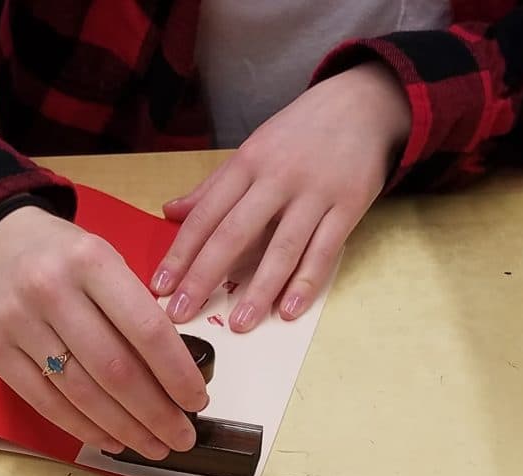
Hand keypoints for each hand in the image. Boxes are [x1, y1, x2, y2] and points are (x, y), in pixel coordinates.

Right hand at [0, 206, 209, 458]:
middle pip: (114, 369)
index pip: (146, 329)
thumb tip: (174, 376)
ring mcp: (17, 321)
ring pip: (80, 392)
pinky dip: (82, 427)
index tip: (197, 400)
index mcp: (91, 260)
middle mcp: (51, 289)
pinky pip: (45, 401)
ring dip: (123, 428)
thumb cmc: (66, 255)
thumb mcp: (107, 259)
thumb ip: (136, 307)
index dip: (177, 373)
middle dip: (155, 413)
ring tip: (153, 445)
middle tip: (182, 437)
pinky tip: (110, 439)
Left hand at [151, 62, 411, 330]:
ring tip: (237, 324)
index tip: (159, 286)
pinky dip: (306, 283)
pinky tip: (288, 311)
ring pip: (281, 248)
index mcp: (246, 164)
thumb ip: (212, 187)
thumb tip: (170, 212)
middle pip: (234, 234)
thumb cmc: (299, 133)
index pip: (205, 215)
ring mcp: (314, 194)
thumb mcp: (252, 150)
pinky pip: (325, 251)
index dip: (180, 253)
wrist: (362, 104)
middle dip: (204, 277)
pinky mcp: (348, 207)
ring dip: (258, 290)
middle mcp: (276, 179)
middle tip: (182, 313)